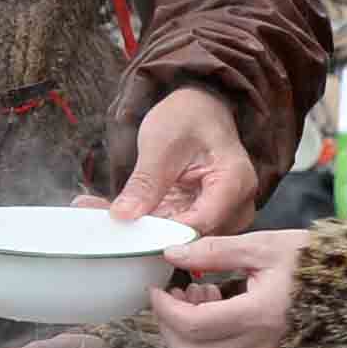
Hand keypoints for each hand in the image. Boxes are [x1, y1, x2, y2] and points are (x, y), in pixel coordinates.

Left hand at [107, 86, 257, 233]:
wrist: (198, 109)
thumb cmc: (189, 116)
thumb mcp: (161, 144)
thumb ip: (146, 182)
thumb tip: (125, 215)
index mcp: (235, 182)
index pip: (201, 223)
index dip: (164, 233)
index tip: (130, 232)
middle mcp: (236, 204)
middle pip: (192, 236)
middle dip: (149, 233)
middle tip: (111, 224)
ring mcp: (221, 214)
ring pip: (180, 237)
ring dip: (144, 229)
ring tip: (110, 215)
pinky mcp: (202, 217)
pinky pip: (174, 229)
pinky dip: (148, 223)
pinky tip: (121, 213)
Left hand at [146, 228, 308, 347]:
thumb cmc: (317, 263)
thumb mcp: (266, 246)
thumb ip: (214, 251)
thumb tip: (172, 253)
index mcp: (259, 316)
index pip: (190, 326)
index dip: (163, 308)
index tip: (156, 287)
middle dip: (168, 325)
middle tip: (173, 292)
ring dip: (187, 331)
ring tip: (202, 293)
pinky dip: (207, 338)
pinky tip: (221, 304)